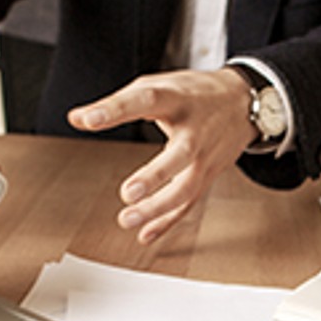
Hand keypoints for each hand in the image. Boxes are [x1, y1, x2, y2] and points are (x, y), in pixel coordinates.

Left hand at [67, 68, 257, 244]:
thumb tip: (76, 118)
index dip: (115, 109)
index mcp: (176, 98)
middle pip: (181, 154)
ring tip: (126, 218)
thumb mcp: (155, 86)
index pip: (145, 100)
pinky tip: (145, 233)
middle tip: (127, 192)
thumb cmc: (192, 93)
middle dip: (155, 176)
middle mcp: (195, 130)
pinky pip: (189, 203)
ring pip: (187, 187)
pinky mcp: (209, 175)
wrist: (244, 101)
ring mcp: (206, 156)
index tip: (87, 119)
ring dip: (158, 208)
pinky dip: (167, 221)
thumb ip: (115, 103)